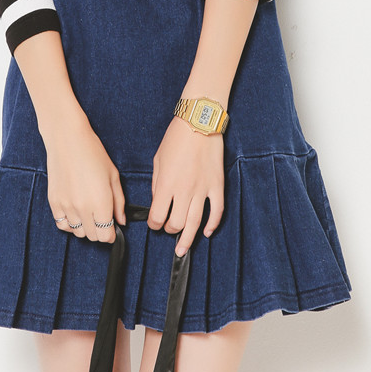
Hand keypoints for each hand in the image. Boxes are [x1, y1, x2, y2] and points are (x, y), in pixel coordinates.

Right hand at [44, 105, 126, 244]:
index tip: (112, 227)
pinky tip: (75, 211)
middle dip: (100, 230)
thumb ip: (119, 202)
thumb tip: (121, 221)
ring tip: (88, 211)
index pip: (106, 236)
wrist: (67, 139)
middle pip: (92, 236)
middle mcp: (83, 208)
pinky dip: (70, 223)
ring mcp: (66, 206)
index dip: (111, 233)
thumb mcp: (113, 176)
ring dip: (85, 226)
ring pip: (77, 232)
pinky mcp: (54, 202)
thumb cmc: (93, 153)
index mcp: (101, 202)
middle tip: (102, 217)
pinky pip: (62, 225)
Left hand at [149, 114, 224, 256]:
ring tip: (183, 249)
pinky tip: (206, 232)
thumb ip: (158, 183)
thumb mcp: (158, 160)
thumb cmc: (176, 138)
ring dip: (188, 239)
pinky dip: (212, 225)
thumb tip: (159, 201)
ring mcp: (203, 189)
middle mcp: (185, 190)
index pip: (157, 215)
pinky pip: (217, 211)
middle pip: (176, 224)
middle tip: (168, 229)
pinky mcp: (217, 185)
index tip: (154, 223)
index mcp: (167, 183)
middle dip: (169, 230)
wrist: (199, 122)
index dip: (153, 224)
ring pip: (195, 223)